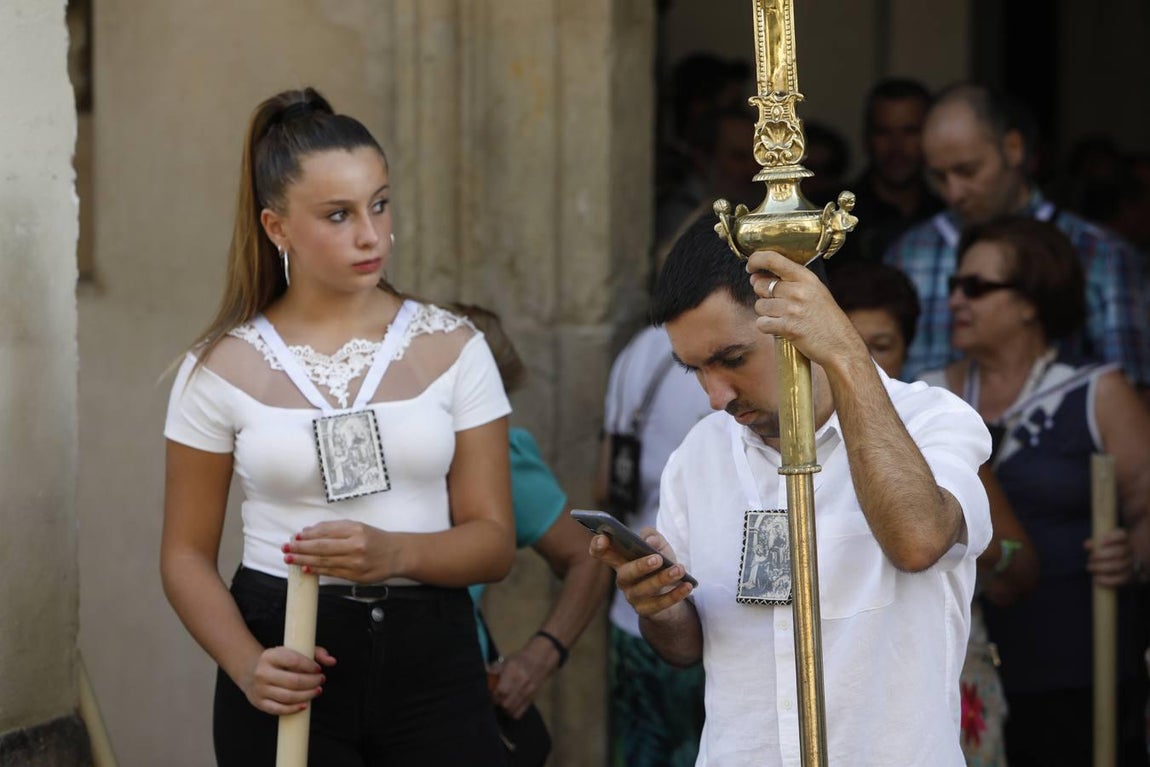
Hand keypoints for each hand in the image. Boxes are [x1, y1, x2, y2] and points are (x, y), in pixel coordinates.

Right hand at [240, 644, 336, 714]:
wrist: (253, 672)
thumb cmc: (280, 662)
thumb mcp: (294, 651)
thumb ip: (316, 653)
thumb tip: (332, 661)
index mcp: (270, 656)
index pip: (294, 660)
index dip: (310, 666)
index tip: (319, 670)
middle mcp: (262, 672)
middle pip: (293, 681)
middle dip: (312, 682)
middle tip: (321, 680)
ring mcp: (260, 689)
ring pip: (288, 696)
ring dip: (307, 695)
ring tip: (317, 691)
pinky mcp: (260, 702)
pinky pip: (278, 709)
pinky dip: (293, 709)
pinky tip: (305, 705)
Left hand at [284, 520, 399, 581]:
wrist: (397, 554)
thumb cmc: (376, 539)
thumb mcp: (358, 527)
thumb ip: (335, 528)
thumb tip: (309, 532)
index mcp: (356, 530)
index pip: (326, 532)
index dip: (308, 535)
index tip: (295, 536)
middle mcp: (356, 546)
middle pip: (322, 547)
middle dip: (301, 548)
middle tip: (286, 547)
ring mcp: (356, 562)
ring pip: (324, 561)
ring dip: (304, 560)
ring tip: (290, 558)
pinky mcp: (356, 576)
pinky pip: (332, 572)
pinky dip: (317, 570)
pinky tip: (305, 568)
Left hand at [488, 639, 555, 718]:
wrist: (541, 659)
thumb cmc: (520, 659)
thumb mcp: (506, 660)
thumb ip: (494, 669)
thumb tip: (483, 676)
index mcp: (513, 670)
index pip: (501, 690)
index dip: (493, 695)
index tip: (488, 694)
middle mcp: (521, 682)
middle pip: (506, 703)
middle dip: (497, 703)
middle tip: (494, 699)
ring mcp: (528, 691)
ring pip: (511, 710)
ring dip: (503, 709)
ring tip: (500, 703)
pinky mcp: (532, 698)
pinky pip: (519, 713)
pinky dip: (511, 713)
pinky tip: (509, 707)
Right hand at [588, 527, 691, 618]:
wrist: (671, 593)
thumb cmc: (661, 564)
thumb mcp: (659, 546)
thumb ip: (653, 537)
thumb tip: (651, 541)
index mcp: (621, 560)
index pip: (602, 553)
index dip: (598, 546)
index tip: (603, 538)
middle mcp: (623, 579)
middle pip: (625, 573)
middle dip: (640, 566)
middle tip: (657, 559)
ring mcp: (633, 597)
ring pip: (645, 589)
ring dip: (663, 579)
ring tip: (679, 569)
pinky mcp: (646, 611)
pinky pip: (660, 604)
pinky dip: (675, 595)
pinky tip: (687, 586)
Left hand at [745, 250, 867, 367]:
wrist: (841, 345)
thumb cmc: (826, 319)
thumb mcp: (814, 292)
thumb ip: (787, 283)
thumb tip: (754, 278)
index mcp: (806, 277)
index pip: (773, 259)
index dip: (756, 260)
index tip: (750, 266)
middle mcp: (799, 290)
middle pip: (761, 285)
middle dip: (763, 295)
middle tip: (779, 305)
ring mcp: (793, 309)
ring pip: (759, 306)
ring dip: (766, 313)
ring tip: (784, 318)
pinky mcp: (788, 328)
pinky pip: (762, 323)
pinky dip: (767, 327)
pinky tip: (781, 329)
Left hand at [1085, 528, 1133, 587]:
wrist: (1125, 563)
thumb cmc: (1108, 550)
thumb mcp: (1102, 544)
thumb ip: (1094, 543)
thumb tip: (1087, 545)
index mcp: (1124, 540)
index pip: (1122, 536)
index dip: (1113, 538)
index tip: (1102, 542)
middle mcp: (1130, 551)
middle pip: (1119, 552)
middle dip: (1101, 555)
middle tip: (1090, 558)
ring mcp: (1131, 564)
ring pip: (1119, 566)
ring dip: (1101, 568)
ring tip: (1090, 568)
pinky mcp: (1130, 576)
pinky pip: (1120, 580)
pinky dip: (1107, 580)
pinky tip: (1096, 579)